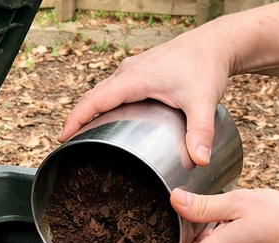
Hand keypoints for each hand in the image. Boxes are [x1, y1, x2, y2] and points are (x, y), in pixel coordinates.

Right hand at [59, 23, 233, 165]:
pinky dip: (108, 105)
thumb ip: (201, 132)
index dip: (76, 119)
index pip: (95, 99)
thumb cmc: (205, 67)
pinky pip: (117, 90)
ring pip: (105, 92)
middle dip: (80, 119)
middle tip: (71, 144)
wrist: (215, 45)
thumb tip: (200, 161)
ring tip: (88, 136)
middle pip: (95, 96)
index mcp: (134, 78)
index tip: (63, 137)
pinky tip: (113, 120)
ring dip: (93, 111)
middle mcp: (129, 72)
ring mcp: (135, 71)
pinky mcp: (143, 73)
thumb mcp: (203, 102)